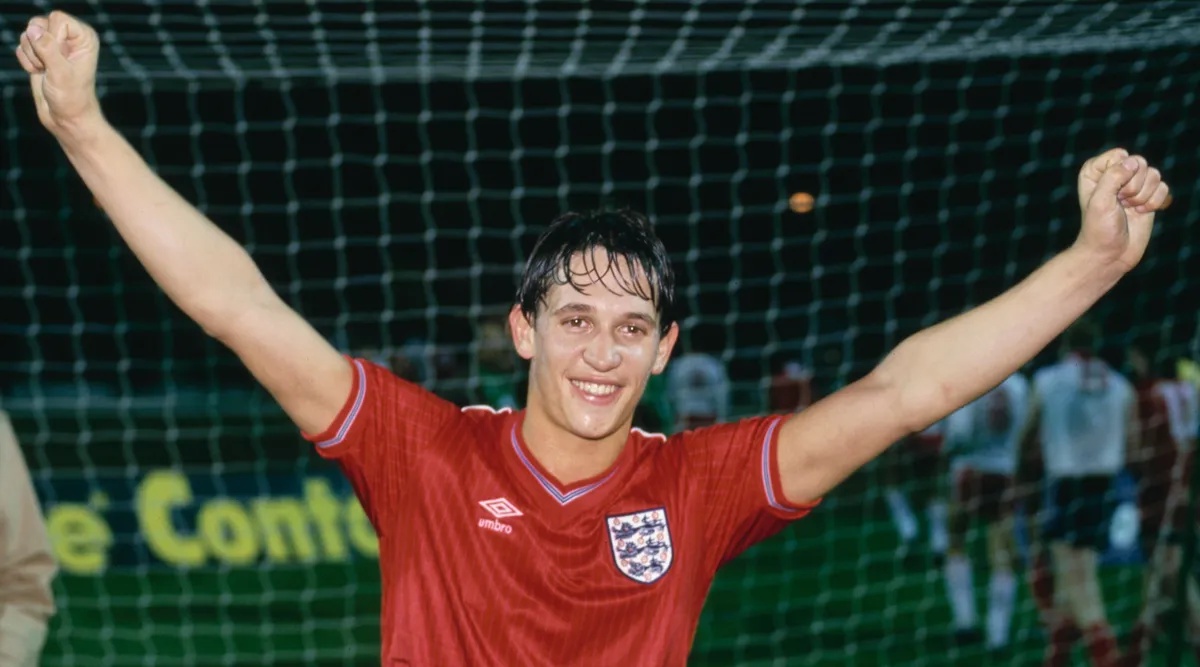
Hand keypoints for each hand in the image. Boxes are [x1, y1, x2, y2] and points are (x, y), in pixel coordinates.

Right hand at [14, 11, 102, 138]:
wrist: (66, 117)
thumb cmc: (72, 98)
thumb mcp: (61, 73)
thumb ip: (48, 49)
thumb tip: (33, 29)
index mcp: (84, 37)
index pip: (57, 19)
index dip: (53, 38)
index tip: (62, 60)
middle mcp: (70, 37)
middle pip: (39, 23)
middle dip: (38, 46)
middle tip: (51, 66)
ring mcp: (54, 44)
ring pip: (28, 34)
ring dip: (32, 55)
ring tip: (46, 71)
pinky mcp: (40, 53)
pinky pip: (21, 46)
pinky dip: (26, 61)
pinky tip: (40, 73)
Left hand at [1074, 147, 1170, 272]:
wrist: (1110, 253)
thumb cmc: (1099, 228)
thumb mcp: (1100, 201)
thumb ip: (1113, 177)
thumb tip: (1132, 162)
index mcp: (1096, 171)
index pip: (1120, 155)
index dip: (1120, 174)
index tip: (1109, 194)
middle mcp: (1115, 174)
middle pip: (1140, 163)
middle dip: (1133, 187)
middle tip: (1121, 203)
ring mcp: (1133, 185)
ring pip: (1154, 175)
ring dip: (1143, 196)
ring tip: (1129, 209)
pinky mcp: (1149, 196)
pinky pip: (1164, 188)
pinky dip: (1155, 203)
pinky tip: (1140, 213)